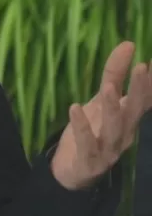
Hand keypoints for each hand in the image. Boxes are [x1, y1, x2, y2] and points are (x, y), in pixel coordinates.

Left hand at [51, 41, 151, 189]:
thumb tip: (128, 44)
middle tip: (142, 66)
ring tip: (107, 86)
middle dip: (139, 89)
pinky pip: (87, 143)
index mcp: (129, 119)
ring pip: (114, 127)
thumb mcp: (99, 101)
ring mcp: (108, 148)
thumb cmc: (91, 131)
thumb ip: (113, 75)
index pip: (145, 98)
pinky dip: (81, 126)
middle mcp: (124, 133)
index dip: (150, 82)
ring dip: (112, 107)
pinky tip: (74, 108)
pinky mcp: (89, 160)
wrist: (72, 171)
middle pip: (134, 110)